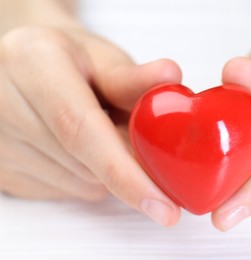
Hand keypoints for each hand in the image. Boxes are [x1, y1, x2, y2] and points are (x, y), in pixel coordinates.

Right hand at [0, 25, 181, 225]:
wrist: (30, 67)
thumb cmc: (72, 61)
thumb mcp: (104, 59)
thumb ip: (134, 78)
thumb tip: (171, 77)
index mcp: (32, 63)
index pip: (80, 131)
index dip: (125, 173)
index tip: (164, 207)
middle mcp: (1, 103)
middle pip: (85, 165)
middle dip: (128, 164)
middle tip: (138, 137)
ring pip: (80, 184)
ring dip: (106, 168)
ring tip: (99, 129)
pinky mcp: (0, 171)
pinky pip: (66, 190)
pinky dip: (88, 174)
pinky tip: (79, 145)